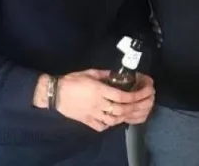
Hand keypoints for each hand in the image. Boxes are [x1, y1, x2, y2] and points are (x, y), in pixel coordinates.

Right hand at [35, 69, 154, 131]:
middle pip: (120, 109)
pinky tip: (113, 120)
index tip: (143, 93)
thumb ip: (105, 74)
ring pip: (112, 120)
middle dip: (134, 107)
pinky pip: (100, 126)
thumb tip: (117, 74)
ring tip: (130, 112)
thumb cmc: (72, 80)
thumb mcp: (90, 72)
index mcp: (99, 90)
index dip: (134, 96)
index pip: (121, 96)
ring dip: (123, 117)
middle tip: (143, 104)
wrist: (55, 93)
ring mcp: (92, 114)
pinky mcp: (86, 121)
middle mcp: (98, 103)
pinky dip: (109, 125)